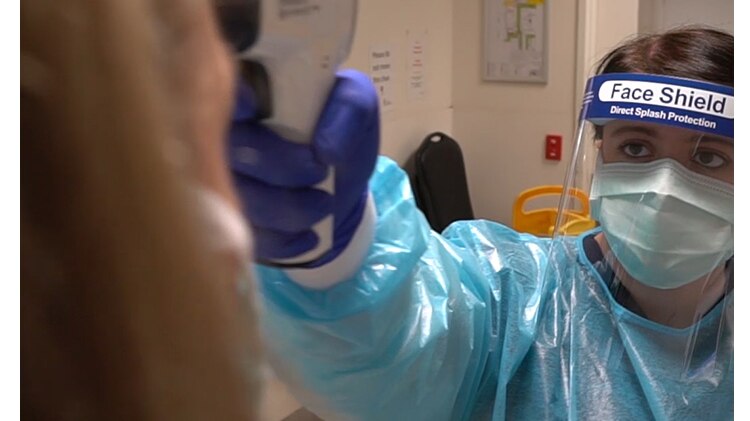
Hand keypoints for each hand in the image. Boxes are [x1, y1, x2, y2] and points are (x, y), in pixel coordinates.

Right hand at [228, 69, 379, 266]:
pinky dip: (287, 239)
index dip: (230, 98)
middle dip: (280, 166)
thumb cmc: (338, 137)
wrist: (337, 189)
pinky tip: (309, 234)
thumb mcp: (357, 111)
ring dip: (290, 208)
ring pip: (241, 198)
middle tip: (318, 170)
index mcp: (250, 90)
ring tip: (324, 202)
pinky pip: (250, 237)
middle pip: (229, 150)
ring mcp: (220, 179)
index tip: (255, 107)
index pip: (222, 89)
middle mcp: (223, 134)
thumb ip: (348, 111)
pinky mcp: (232, 223)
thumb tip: (323, 148)